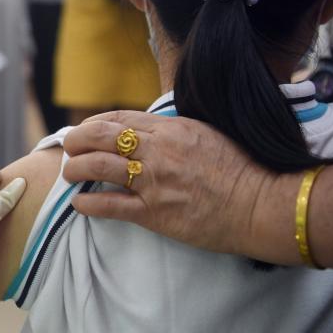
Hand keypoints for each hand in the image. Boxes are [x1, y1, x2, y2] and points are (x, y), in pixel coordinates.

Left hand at [59, 111, 274, 256]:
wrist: (262, 203)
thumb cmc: (242, 170)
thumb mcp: (206, 135)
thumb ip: (174, 132)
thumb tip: (149, 132)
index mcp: (171, 129)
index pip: (119, 118)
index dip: (94, 123)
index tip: (85, 130)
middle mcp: (158, 151)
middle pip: (100, 136)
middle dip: (77, 141)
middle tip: (69, 149)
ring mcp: (154, 182)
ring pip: (98, 167)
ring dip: (76, 169)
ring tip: (70, 174)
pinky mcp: (154, 213)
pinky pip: (110, 206)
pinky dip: (88, 205)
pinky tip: (79, 204)